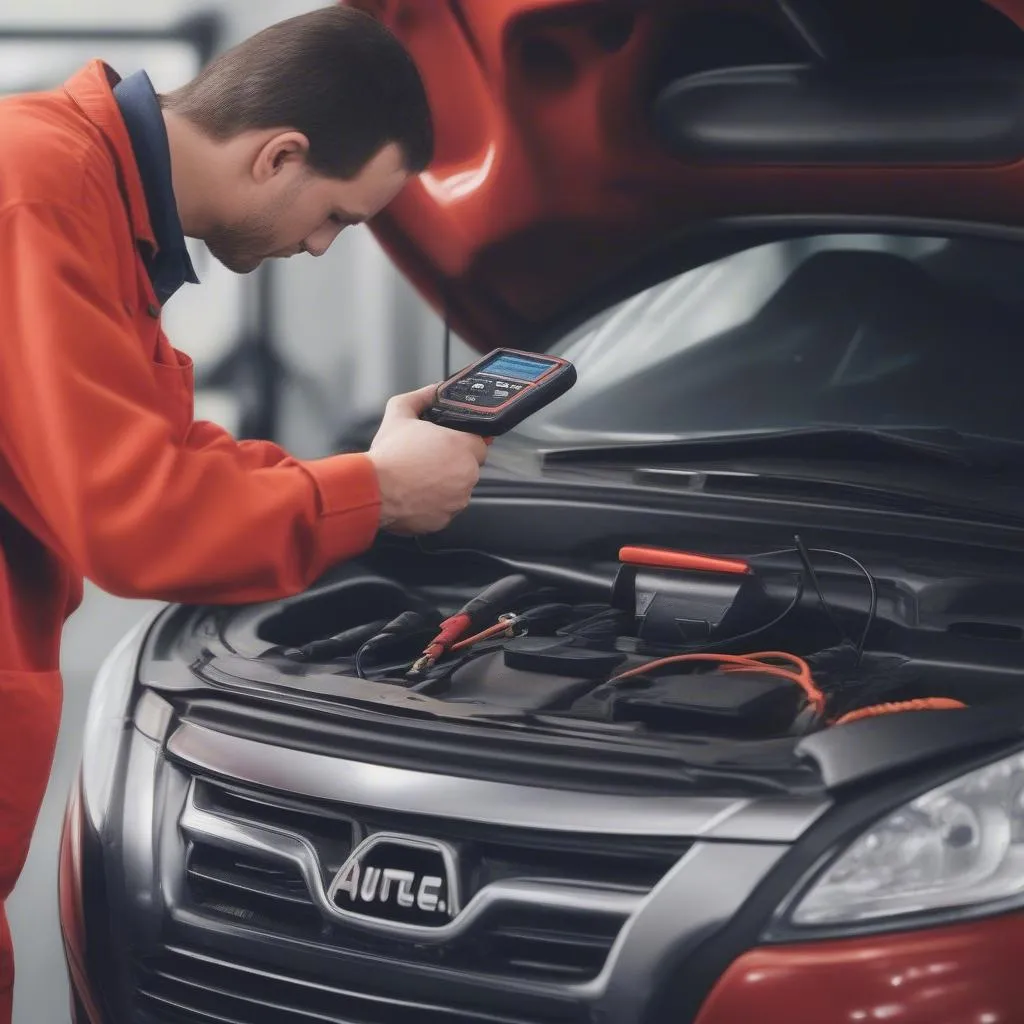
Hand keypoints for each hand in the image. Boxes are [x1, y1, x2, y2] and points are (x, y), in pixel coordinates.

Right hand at [367, 383, 488, 533]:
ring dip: (443, 484)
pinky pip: (445, 509)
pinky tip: (415, 494)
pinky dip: (433, 504)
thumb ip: (422, 396)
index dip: (463, 443)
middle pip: (468, 468)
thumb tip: (433, 390)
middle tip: (428, 460)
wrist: (371, 491)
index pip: (480, 444)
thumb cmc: (387, 456)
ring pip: (458, 490)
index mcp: (462, 447)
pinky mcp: (445, 519)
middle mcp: (465, 475)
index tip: (448, 445)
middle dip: (452, 464)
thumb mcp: (400, 412)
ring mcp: (457, 500)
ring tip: (418, 478)